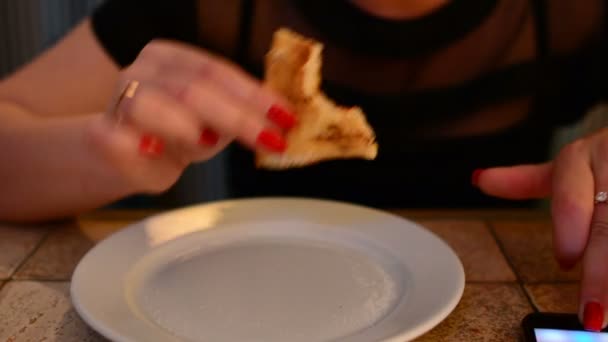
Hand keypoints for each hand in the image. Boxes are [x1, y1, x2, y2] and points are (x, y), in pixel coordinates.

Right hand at [87, 40, 296, 193]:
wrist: (124, 155)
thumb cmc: (174, 135)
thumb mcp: (211, 120)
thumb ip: (235, 114)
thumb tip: (278, 121)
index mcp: (171, 58)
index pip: (217, 71)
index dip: (253, 94)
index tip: (284, 117)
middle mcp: (143, 71)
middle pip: (192, 88)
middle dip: (237, 116)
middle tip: (269, 139)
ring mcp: (119, 100)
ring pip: (151, 105)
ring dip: (185, 126)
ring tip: (208, 142)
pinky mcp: (100, 135)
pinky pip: (113, 137)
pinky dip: (134, 143)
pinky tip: (152, 149)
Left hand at [475, 127, 607, 330]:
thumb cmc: (606, 157)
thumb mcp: (571, 164)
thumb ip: (527, 180)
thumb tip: (478, 179)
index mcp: (580, 158)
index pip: (569, 201)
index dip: (569, 236)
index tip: (566, 263)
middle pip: (607, 227)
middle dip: (602, 275)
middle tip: (594, 315)